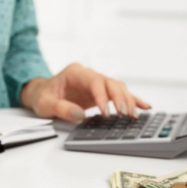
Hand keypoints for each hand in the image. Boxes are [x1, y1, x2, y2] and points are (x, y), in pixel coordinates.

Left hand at [20, 63, 150, 122]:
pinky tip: (144, 106)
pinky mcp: (101, 92)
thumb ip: (61, 108)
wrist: (42, 94)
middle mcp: (88, 74)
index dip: (102, 95)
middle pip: (110, 83)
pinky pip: (118, 93)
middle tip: (125, 114)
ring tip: (134, 115)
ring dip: (127, 100)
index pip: (94, 81)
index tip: (106, 111)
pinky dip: (131, 99)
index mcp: (74, 72)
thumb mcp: (45, 104)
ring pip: (117, 87)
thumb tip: (79, 114)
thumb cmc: (42, 96)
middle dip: (119, 98)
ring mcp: (95, 82)